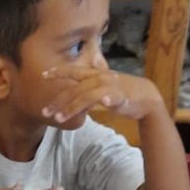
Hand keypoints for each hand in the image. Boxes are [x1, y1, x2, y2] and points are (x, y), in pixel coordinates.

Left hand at [40, 63, 161, 124]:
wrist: (146, 97)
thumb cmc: (121, 93)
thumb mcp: (101, 87)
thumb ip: (86, 90)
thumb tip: (72, 98)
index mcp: (94, 75)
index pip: (73, 71)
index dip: (58, 72)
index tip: (43, 75)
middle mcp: (100, 79)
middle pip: (75, 90)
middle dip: (58, 101)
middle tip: (45, 112)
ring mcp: (110, 87)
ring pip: (87, 97)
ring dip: (72, 108)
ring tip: (59, 118)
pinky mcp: (121, 97)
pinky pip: (113, 97)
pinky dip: (108, 99)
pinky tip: (103, 102)